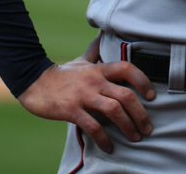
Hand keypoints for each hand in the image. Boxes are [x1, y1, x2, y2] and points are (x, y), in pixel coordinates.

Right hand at [17, 56, 156, 153]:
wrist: (33, 82)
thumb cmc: (62, 74)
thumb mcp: (81, 60)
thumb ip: (95, 52)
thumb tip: (103, 37)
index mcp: (99, 69)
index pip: (127, 69)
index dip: (143, 81)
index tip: (152, 96)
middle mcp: (94, 81)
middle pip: (125, 95)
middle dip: (140, 114)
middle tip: (147, 128)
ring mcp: (83, 96)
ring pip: (113, 111)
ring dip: (128, 127)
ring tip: (135, 137)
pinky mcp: (71, 110)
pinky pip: (92, 126)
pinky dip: (104, 139)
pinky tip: (109, 147)